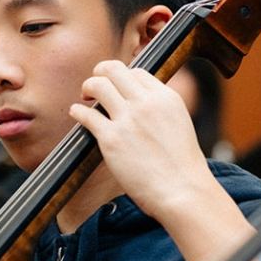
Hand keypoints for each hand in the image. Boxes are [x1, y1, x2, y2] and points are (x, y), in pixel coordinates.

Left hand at [70, 60, 210, 222]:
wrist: (183, 191)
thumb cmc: (183, 167)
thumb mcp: (181, 124)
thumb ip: (162, 110)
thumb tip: (144, 105)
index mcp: (166, 98)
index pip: (137, 72)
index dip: (123, 77)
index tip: (116, 86)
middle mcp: (146, 103)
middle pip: (115, 70)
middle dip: (101, 73)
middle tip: (94, 84)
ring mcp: (128, 120)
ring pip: (99, 85)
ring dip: (88, 87)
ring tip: (85, 96)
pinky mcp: (112, 139)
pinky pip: (86, 115)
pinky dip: (78, 111)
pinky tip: (77, 113)